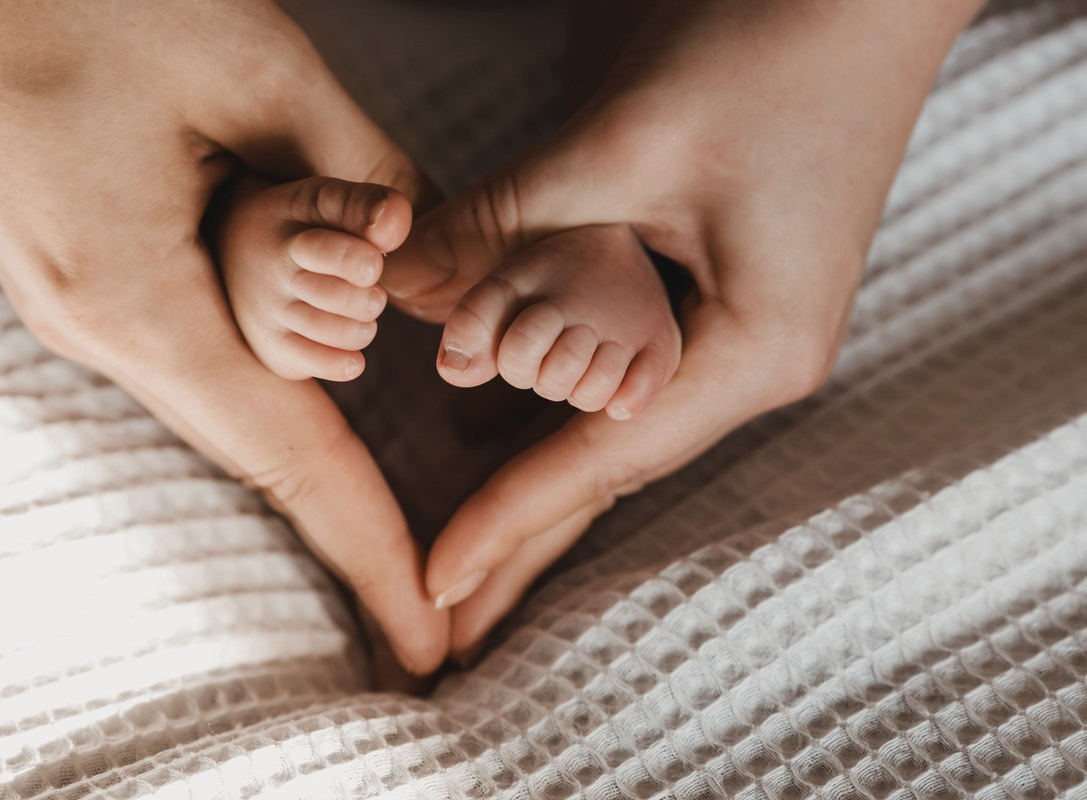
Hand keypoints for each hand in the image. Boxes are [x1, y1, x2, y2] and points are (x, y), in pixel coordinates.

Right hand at [0, 0, 446, 673]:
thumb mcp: (257, 67)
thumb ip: (363, 170)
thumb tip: (432, 251)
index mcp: (135, 301)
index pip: (290, 460)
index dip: (371, 551)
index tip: (426, 644)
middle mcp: (98, 327)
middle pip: (270, 416)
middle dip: (348, 389)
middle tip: (377, 294)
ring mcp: (80, 302)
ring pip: (235, 366)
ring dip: (306, 314)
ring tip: (313, 219)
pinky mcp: (81, 266)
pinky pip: (196, 327)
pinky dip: (262, 311)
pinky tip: (282, 263)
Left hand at [384, 0, 985, 657]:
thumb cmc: (779, 49)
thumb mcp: (627, 142)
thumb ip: (508, 220)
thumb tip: (397, 284)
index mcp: (752, 350)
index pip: (604, 461)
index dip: (511, 524)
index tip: (436, 584)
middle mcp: (751, 357)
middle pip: (611, 466)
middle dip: (524, 537)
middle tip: (447, 613)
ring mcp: (740, 324)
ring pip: (611, 419)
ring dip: (533, 474)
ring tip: (471, 554)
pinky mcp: (720, 285)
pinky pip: (621, 366)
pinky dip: (554, 399)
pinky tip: (505, 436)